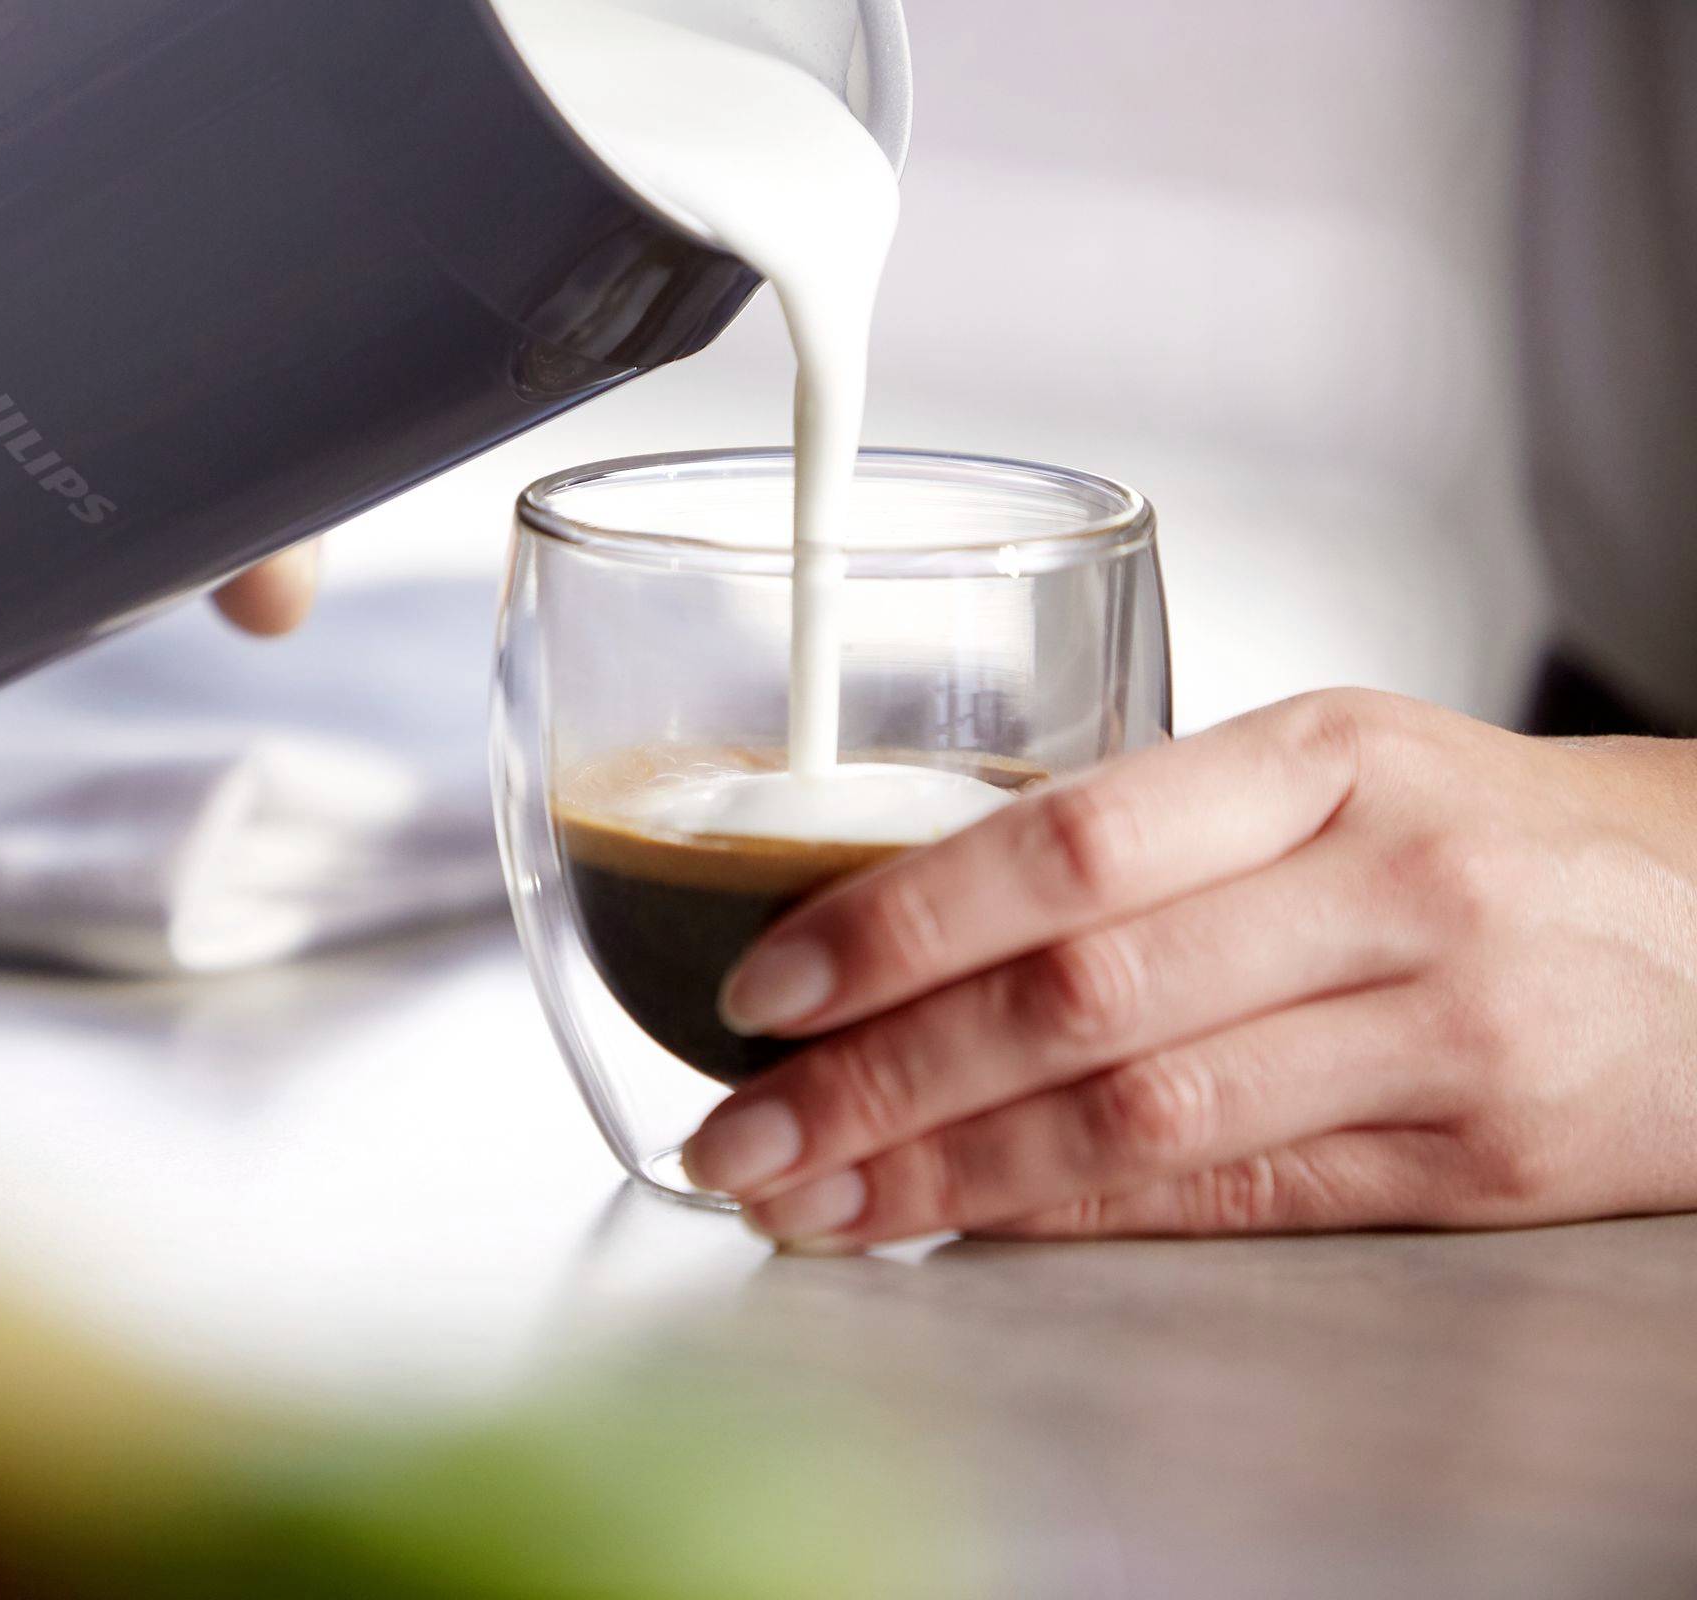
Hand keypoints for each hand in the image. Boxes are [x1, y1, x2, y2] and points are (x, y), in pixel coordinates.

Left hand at [679, 690, 1696, 1247]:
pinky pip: (1232, 1194)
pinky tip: (963, 1223)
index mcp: (1318, 758)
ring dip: (945, 1170)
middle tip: (743, 1131)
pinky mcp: (1477, 1156)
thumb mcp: (1336, 775)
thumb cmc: (1498, 837)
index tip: (763, 987)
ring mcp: (1439, 1028)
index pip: (1061, 846)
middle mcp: (1380, 885)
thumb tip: (912, 923)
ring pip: (1138, 1115)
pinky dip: (1075, 1214)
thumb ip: (1148, 837)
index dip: (892, 926)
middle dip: (876, 1076)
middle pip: (1075, 997)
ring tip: (815, 1201)